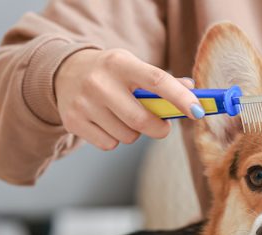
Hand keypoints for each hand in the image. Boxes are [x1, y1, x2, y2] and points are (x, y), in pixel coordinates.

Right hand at [53, 48, 200, 150]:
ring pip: (127, 136)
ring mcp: (84, 103)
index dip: (180, 98)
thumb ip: (162, 80)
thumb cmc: (110, 72)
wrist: (64, 73)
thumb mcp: (132, 66)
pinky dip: (114, 139)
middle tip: (162, 127)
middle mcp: (100, 82)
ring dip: (134, 132)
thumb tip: (193, 90)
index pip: (157, 81)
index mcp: (120, 63)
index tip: (197, 112)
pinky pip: (109, 144)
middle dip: (159, 129)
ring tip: (122, 117)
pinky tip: (106, 123)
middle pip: (141, 120)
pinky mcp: (74, 122)